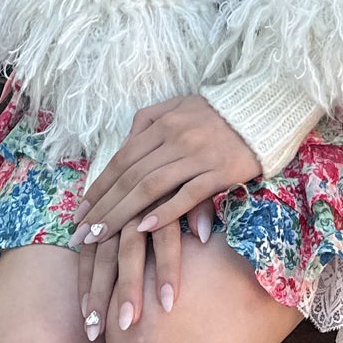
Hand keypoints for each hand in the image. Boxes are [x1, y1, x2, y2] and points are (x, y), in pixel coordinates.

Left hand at [70, 96, 262, 334]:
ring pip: (151, 187)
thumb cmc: (217, 112)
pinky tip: (144, 228)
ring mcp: (197, 155)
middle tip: (81, 235)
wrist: (263, 110)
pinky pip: (188, 194)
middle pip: (131, 177)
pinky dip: (164, 211)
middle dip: (103, 208)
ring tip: (101, 236)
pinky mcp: (220, 171)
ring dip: (122, 213)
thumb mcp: (179, 106)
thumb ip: (148, 121)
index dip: (99, 187)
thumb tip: (125, 143)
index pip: (122, 160)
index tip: (79, 213)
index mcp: (163, 123)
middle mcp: (175, 138)